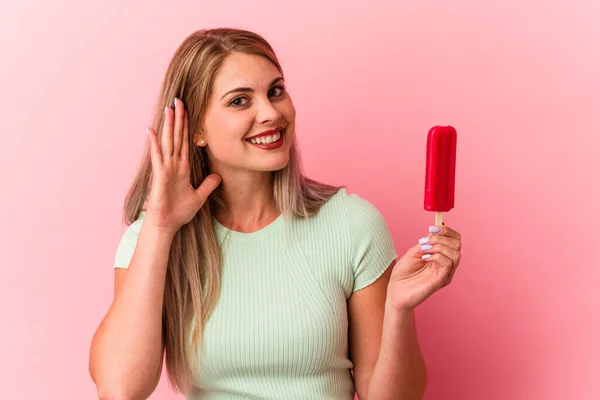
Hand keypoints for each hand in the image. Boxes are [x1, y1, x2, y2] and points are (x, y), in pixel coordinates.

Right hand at [145, 98, 221, 231]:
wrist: (167, 225)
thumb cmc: (179, 212)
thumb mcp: (199, 197)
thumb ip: (208, 185)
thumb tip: (219, 176)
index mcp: (182, 168)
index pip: (185, 142)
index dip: (187, 127)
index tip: (188, 112)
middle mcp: (173, 165)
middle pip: (177, 137)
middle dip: (179, 119)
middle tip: (179, 101)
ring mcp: (165, 168)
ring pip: (168, 142)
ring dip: (168, 125)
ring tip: (169, 108)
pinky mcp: (160, 175)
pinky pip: (158, 156)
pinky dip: (155, 143)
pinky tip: (152, 130)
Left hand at [387, 224, 461, 312]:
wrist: (395, 290)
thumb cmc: (403, 273)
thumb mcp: (414, 252)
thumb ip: (427, 242)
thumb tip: (436, 230)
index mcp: (440, 255)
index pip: (454, 239)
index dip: (446, 231)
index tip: (433, 227)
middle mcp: (446, 263)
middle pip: (457, 244)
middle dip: (442, 238)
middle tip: (426, 241)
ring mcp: (446, 272)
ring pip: (456, 253)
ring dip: (439, 246)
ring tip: (424, 250)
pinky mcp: (442, 280)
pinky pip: (448, 263)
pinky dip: (437, 256)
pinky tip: (425, 258)